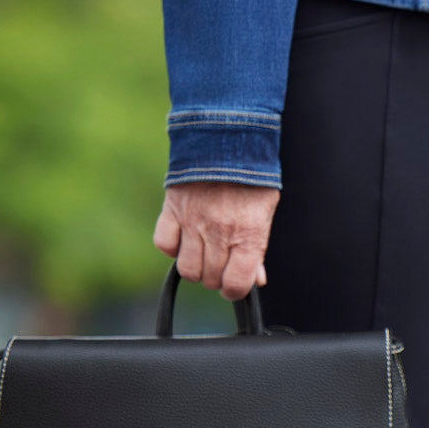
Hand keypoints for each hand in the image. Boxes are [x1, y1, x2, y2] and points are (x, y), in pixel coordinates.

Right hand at [153, 182, 280, 299]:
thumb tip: (256, 279)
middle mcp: (219, 233)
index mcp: (247, 236)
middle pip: (211, 279)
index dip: (235, 290)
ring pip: (188, 269)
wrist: (226, 138)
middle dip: (216, 277)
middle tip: (221, 263)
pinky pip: (164, 244)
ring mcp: (194, 222)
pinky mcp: (173, 209)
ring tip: (203, 254)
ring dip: (195, 268)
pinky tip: (183, 239)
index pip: (235, 284)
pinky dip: (171, 247)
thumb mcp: (264, 213)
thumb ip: (259, 249)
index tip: (234, 284)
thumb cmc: (250, 178)